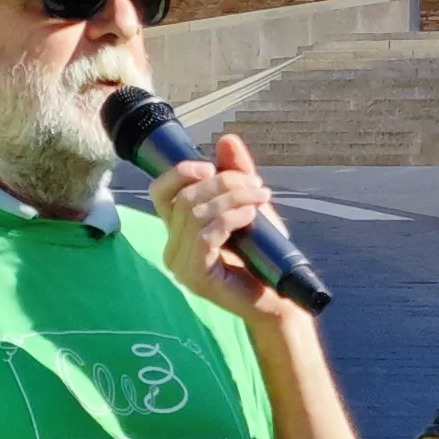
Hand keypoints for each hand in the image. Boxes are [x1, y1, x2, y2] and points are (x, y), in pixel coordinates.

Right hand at [150, 135, 299, 321]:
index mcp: (177, 229)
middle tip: (257, 187)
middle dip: (223, 183)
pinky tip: (251, 216)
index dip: (180, 172)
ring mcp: (180, 264)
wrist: (278, 297)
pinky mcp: (195, 276)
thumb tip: (226, 140)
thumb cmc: (262, 255)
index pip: (160, 192)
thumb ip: (236, 174)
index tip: (211, 166)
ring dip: (233, 197)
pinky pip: (206, 234)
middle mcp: (171, 246)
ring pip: (196, 213)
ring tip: (260, 198)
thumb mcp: (250, 205)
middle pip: (185, 197)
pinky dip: (231, 216)